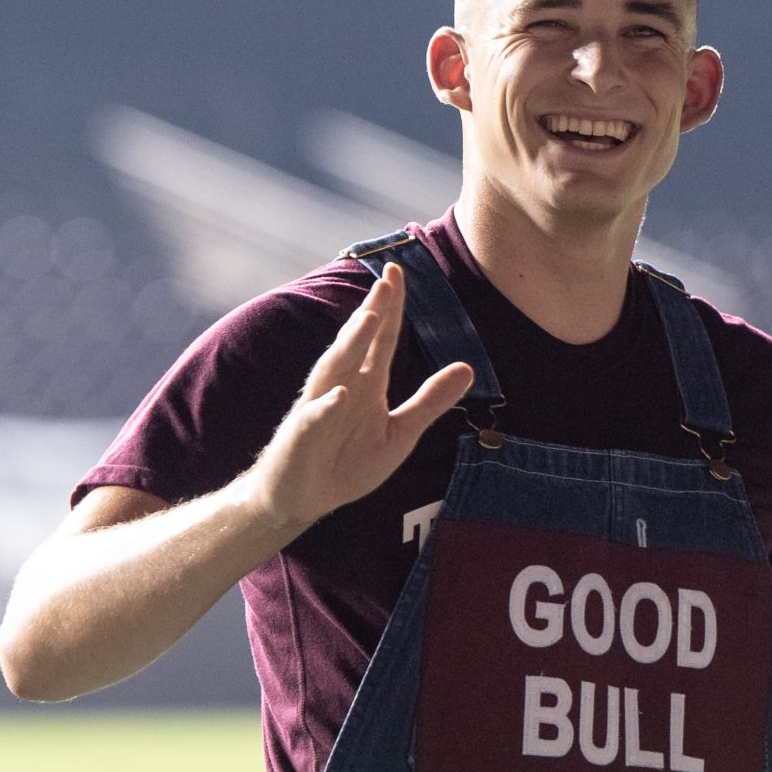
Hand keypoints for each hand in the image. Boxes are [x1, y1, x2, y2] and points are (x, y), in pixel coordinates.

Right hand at [239, 269, 473, 532]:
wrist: (303, 499)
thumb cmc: (348, 463)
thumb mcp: (400, 433)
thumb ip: (430, 402)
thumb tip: (469, 368)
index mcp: (366, 382)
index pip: (381, 338)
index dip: (390, 307)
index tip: (398, 272)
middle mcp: (341, 385)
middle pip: (358, 342)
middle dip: (372, 311)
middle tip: (386, 280)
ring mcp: (318, 407)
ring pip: (334, 368)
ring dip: (350, 344)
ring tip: (368, 318)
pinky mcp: (302, 436)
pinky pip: (315, 417)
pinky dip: (328, 406)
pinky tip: (343, 392)